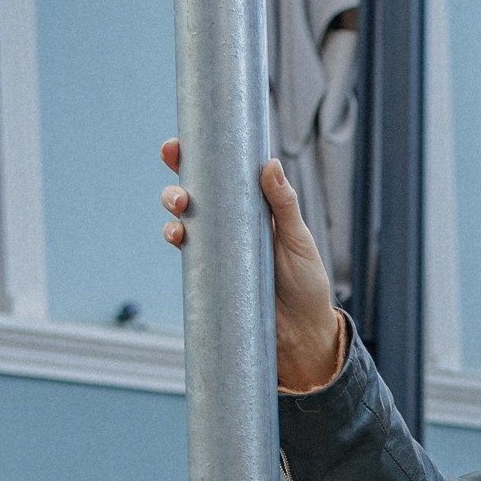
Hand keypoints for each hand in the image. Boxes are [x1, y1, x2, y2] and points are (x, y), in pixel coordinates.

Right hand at [158, 141, 344, 393]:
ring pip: (185, 221)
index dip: (196, 157)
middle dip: (177, 182)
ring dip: (173, 212)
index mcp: (253, 206)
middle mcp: (231, 223)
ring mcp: (218, 249)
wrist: (302, 334)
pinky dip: (177, 240)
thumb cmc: (306, 283)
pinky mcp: (211, 274)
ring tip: (179, 210)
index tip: (178, 145)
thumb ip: (284, 205)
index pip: (220, 174)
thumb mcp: (298, 240)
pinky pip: (187, 253)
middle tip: (181, 188)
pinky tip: (177, 237)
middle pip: (195, 194)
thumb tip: (271, 164)